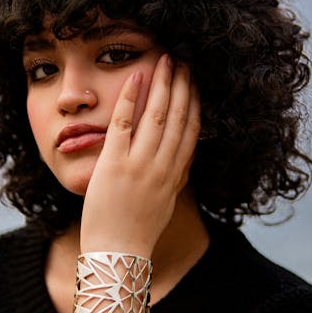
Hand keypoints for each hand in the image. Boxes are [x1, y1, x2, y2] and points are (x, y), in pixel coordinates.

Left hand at [80, 54, 200, 257]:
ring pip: (157, 114)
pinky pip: (124, 123)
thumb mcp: (165, 202)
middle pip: (179, 116)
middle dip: (182, 85)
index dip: (195, 102)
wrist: (119, 253)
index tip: (195, 82)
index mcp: (176, 174)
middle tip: (183, 60)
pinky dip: (130, 98)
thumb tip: (181, 159)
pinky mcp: (115, 164)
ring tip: (164, 59)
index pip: (192, 130)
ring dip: (162, 83)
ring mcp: (140, 164)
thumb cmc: (138, 231)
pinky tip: (134, 77)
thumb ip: (174, 177)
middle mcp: (163, 166)